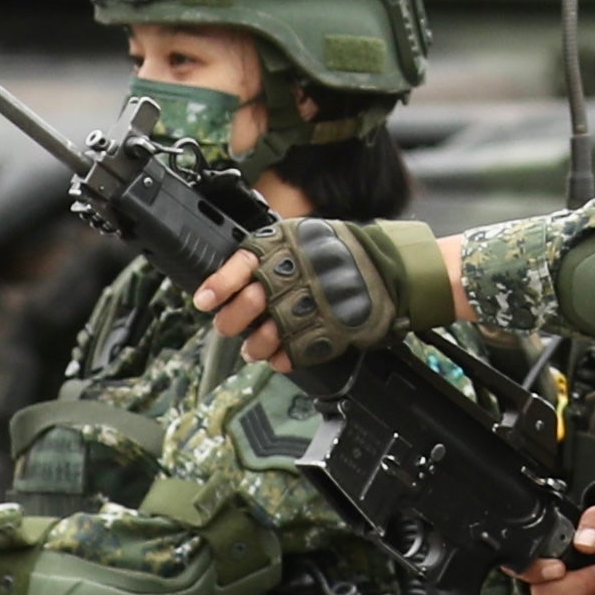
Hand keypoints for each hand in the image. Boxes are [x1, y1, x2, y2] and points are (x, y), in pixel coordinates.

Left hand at [211, 220, 439, 368]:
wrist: (392, 267)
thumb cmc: (342, 251)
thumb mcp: (303, 237)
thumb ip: (271, 253)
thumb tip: (234, 277)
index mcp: (286, 247)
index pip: (241, 264)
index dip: (219, 285)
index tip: (203, 300)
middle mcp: (296, 275)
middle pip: (249, 302)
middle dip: (232, 318)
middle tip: (226, 325)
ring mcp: (313, 304)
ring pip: (268, 332)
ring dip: (255, 344)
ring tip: (253, 348)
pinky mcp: (329, 330)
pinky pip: (297, 351)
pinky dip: (284, 357)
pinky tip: (280, 357)